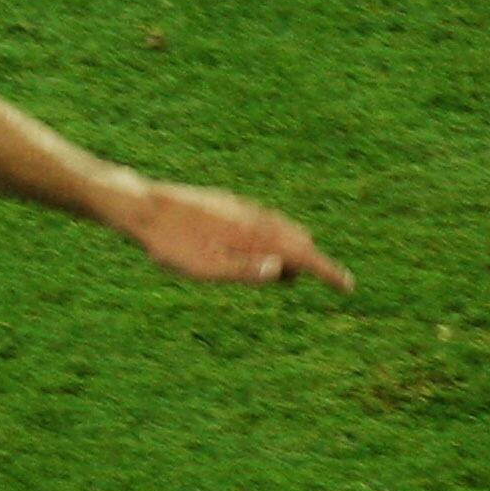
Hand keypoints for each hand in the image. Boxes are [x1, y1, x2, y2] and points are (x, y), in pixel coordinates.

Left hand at [118, 180, 355, 291]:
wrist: (142, 206)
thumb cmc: (171, 244)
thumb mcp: (206, 267)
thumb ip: (246, 270)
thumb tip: (283, 271)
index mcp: (252, 234)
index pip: (302, 254)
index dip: (327, 272)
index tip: (348, 286)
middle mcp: (253, 216)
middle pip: (297, 240)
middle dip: (310, 262)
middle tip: (317, 282)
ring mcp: (241, 207)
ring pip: (281, 228)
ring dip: (291, 249)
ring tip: (288, 272)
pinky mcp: (228, 204)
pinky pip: (264, 221)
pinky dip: (274, 237)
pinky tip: (260, 247)